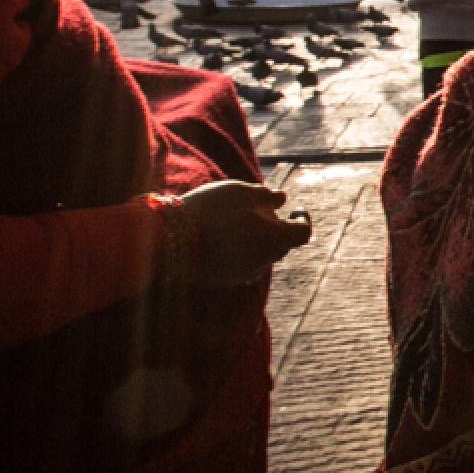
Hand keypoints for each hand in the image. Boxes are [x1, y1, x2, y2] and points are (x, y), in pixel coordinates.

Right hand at [176, 181, 312, 286]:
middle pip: (281, 246)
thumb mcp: (240, 192)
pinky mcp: (226, 280)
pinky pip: (243, 266)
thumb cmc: (210, 210)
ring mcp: (245, 273)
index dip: (302, 221)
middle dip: (276, 230)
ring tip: (237, 224)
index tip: (296, 212)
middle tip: (259, 213)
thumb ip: (265, 195)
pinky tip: (224, 239)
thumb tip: (281, 198)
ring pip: (262, 256)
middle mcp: (265, 260)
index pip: (302, 233)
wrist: (171, 238)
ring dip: (258, 242)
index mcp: (275, 237)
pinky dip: (241, 253)